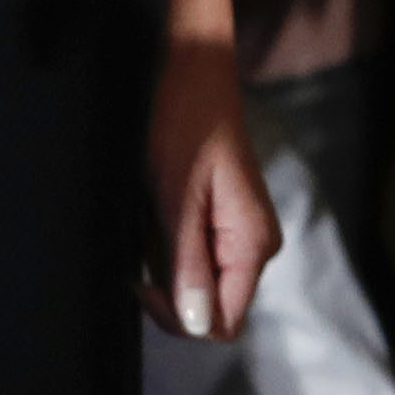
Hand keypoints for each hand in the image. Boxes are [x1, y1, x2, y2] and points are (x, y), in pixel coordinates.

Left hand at [145, 33, 279, 344]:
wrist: (193, 70)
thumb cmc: (185, 122)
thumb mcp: (177, 194)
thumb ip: (188, 262)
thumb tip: (198, 323)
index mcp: (253, 242)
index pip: (222, 324)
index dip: (178, 317)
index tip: (144, 282)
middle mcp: (254, 245)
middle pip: (209, 308)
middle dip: (166, 291)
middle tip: (140, 246)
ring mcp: (239, 234)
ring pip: (195, 285)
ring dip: (162, 265)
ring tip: (147, 220)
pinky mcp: (222, 222)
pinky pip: (192, 259)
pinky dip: (164, 247)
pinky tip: (153, 213)